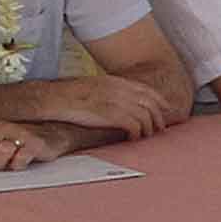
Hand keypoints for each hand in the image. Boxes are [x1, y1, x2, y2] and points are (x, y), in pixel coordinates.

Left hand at [0, 118, 70, 172]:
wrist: (51, 136)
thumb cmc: (14, 145)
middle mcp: (0, 126)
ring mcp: (18, 133)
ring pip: (0, 153)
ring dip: (1, 165)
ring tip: (5, 164)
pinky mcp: (34, 143)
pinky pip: (20, 159)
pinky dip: (18, 165)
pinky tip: (20, 163)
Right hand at [22, 71, 182, 139]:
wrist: (54, 98)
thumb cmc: (69, 95)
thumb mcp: (94, 86)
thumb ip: (110, 92)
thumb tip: (119, 102)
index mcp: (116, 82)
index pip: (147, 91)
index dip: (160, 101)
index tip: (166, 110)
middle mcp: (120, 90)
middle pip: (151, 104)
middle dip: (158, 118)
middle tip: (160, 129)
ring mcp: (116, 102)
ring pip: (145, 117)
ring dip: (148, 129)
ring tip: (144, 137)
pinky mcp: (111, 115)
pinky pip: (134, 126)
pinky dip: (137, 134)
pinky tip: (132, 139)